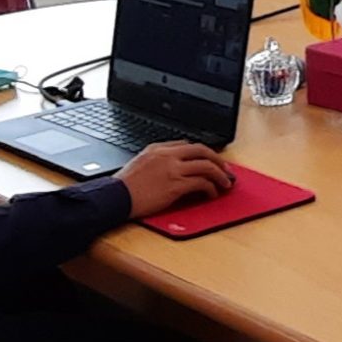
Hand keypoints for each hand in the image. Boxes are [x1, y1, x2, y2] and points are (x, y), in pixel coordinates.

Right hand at [118, 142, 234, 217]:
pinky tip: (212, 194)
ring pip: (206, 166)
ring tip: (225, 183)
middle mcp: (168, 156)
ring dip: (220, 175)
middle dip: (218, 160)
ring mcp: (173, 170)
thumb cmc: (123, 186)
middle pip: (202, 150)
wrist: (116, 197)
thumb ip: (157, 160)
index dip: (203, 153)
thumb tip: (174, 164)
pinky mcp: (176, 186)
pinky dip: (211, 188)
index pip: (188, 145)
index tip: (210, 161)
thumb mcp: (139, 163)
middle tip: (226, 169)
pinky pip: (201, 183)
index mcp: (158, 148)